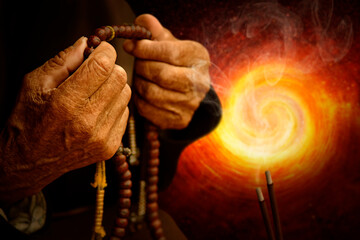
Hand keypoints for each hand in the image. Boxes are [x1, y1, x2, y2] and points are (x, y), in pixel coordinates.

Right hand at [0, 37, 130, 204]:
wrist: (29, 161)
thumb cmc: (28, 120)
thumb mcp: (35, 83)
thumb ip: (63, 60)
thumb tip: (88, 43)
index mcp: (66, 102)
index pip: (103, 66)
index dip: (105, 51)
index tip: (100, 49)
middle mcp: (87, 121)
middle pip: (120, 78)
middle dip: (110, 67)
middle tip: (96, 70)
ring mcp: (102, 137)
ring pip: (126, 94)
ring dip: (114, 86)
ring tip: (95, 91)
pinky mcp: (110, 146)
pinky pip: (126, 113)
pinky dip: (115, 105)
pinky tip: (98, 108)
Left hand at [123, 14, 210, 128]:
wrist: (194, 95)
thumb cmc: (179, 65)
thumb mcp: (173, 44)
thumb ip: (157, 33)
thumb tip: (141, 21)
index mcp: (199, 58)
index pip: (170, 52)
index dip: (145, 49)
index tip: (130, 46)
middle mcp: (199, 83)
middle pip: (160, 74)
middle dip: (141, 66)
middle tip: (136, 63)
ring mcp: (190, 104)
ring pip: (151, 93)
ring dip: (138, 83)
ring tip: (140, 76)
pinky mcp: (179, 120)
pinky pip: (148, 110)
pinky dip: (139, 100)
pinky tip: (142, 92)